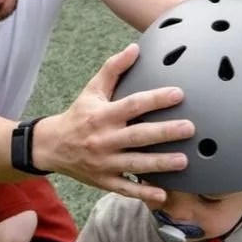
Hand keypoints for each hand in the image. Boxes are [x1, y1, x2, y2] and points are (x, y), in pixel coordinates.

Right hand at [34, 44, 194, 204]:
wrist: (51, 147)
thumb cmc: (78, 116)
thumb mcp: (91, 90)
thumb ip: (113, 69)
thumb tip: (134, 47)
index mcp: (102, 116)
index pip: (132, 105)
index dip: (155, 99)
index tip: (179, 94)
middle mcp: (103, 140)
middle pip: (138, 136)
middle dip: (164, 132)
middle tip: (190, 128)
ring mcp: (104, 163)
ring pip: (135, 163)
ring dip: (160, 163)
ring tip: (184, 161)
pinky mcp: (104, 180)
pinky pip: (125, 188)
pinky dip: (142, 192)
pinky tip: (162, 194)